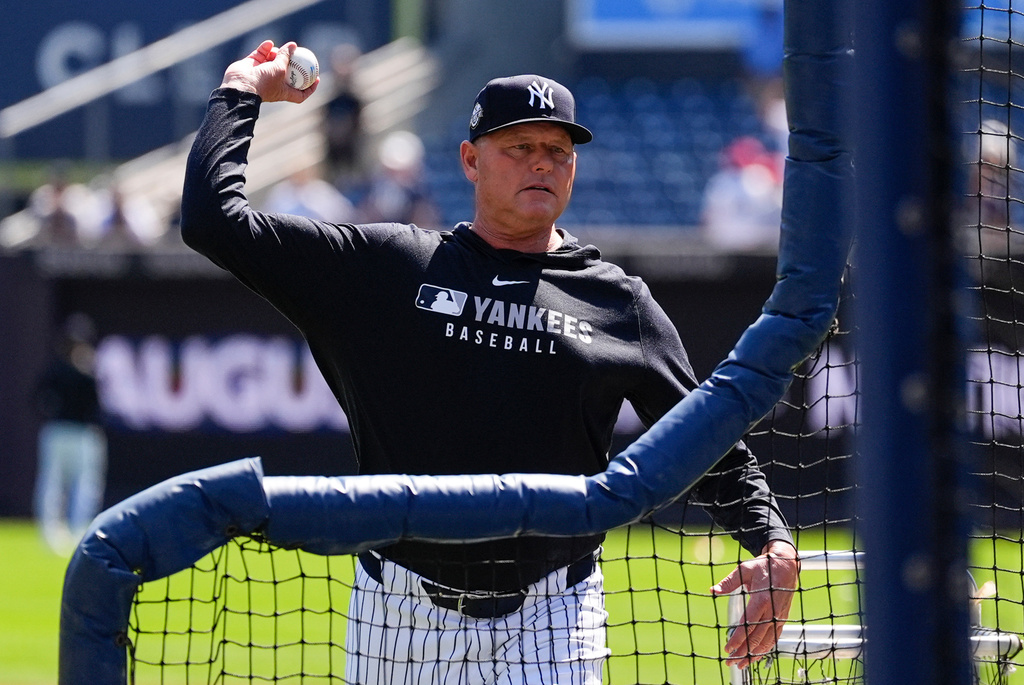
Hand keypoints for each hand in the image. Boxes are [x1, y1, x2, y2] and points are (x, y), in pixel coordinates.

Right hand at [220, 40, 318, 102]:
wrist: (240, 86)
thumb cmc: (263, 82)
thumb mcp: (280, 69)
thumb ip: (286, 56)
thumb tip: (293, 45)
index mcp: (283, 92)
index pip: (300, 94)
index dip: (310, 88)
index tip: (317, 79)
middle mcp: (274, 83)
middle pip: (287, 73)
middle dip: (292, 64)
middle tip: (298, 54)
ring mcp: (262, 74)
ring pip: (273, 61)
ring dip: (276, 54)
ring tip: (277, 50)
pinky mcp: (252, 65)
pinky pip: (260, 55)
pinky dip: (265, 49)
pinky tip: (269, 43)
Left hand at [710, 540, 798, 668]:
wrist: (786, 565)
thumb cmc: (763, 566)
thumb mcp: (744, 569)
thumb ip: (729, 582)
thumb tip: (712, 590)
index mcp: (761, 599)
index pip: (748, 625)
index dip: (738, 639)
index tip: (727, 648)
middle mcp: (772, 611)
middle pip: (757, 637)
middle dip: (743, 651)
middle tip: (730, 661)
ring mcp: (778, 616)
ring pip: (767, 641)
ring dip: (754, 654)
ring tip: (741, 664)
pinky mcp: (782, 618)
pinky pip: (774, 638)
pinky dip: (765, 649)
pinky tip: (756, 657)